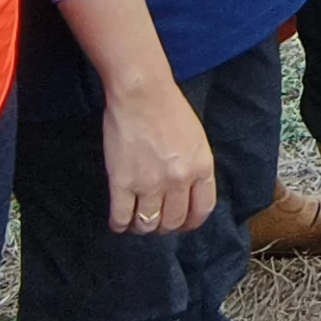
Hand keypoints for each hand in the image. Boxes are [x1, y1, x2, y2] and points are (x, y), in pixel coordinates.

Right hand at [102, 72, 217, 234]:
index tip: (182, 224)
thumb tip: (188, 191)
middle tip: (156, 222)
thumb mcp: (196, 138)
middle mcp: (179, 180)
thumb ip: (195, 166)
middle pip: (174, 221)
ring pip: (148, 224)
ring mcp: (150, 184)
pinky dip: (120, 225)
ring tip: (136, 221)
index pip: (202, 210)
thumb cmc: (168, 107)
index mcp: (201, 168)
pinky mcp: (123, 183)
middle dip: (165, 227)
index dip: (191, 222)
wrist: (141, 93)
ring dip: (142, 228)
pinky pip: (121, 218)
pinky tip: (119, 222)